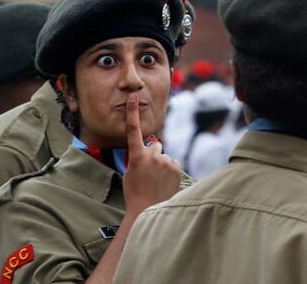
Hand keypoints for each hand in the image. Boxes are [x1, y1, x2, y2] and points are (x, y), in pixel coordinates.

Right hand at [123, 92, 180, 216]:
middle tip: (149, 172)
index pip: (133, 129)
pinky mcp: (176, 168)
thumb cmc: (135, 192)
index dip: (132, 112)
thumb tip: (150, 150)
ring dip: (163, 165)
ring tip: (157, 181)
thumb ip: (140, 158)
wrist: (147, 210)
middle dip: (154, 154)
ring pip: (165, 157)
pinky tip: (165, 183)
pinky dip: (171, 171)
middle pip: (156, 145)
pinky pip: (173, 164)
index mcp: (136, 156)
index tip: (133, 96)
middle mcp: (151, 155)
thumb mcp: (130, 173)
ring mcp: (165, 161)